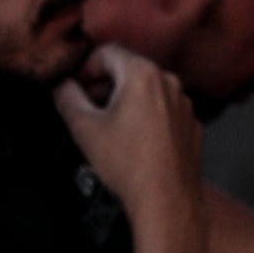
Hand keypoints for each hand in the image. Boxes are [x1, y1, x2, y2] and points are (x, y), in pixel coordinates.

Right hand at [54, 43, 203, 217]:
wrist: (167, 200)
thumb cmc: (125, 163)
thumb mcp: (84, 128)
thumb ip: (67, 97)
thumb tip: (62, 84)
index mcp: (142, 74)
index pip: (107, 52)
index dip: (86, 68)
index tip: (76, 89)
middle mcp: (169, 81)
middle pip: (129, 69)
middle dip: (105, 84)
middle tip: (88, 109)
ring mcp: (184, 103)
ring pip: (148, 90)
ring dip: (127, 100)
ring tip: (112, 128)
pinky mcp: (192, 125)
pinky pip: (164, 110)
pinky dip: (148, 116)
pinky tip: (137, 142)